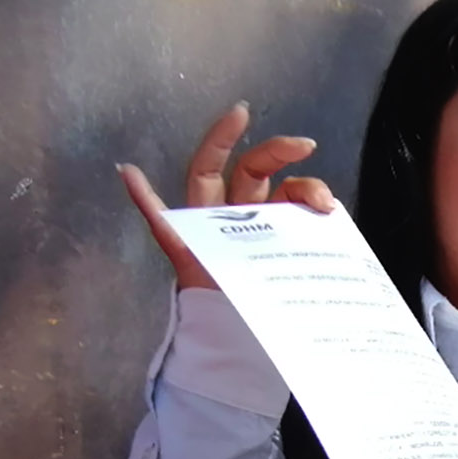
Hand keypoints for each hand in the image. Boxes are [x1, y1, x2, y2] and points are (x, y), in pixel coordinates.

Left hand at [119, 101, 335, 290]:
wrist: (237, 346)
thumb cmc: (205, 301)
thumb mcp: (178, 251)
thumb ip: (155, 212)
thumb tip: (124, 170)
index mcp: (208, 214)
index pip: (211, 165)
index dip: (222, 136)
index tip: (241, 112)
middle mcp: (239, 218)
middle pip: (258, 171)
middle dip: (280, 151)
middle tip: (307, 147)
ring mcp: (271, 234)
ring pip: (290, 196)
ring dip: (308, 190)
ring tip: (324, 207)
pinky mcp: (298, 253)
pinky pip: (314, 227)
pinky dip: (326, 219)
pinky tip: (333, 216)